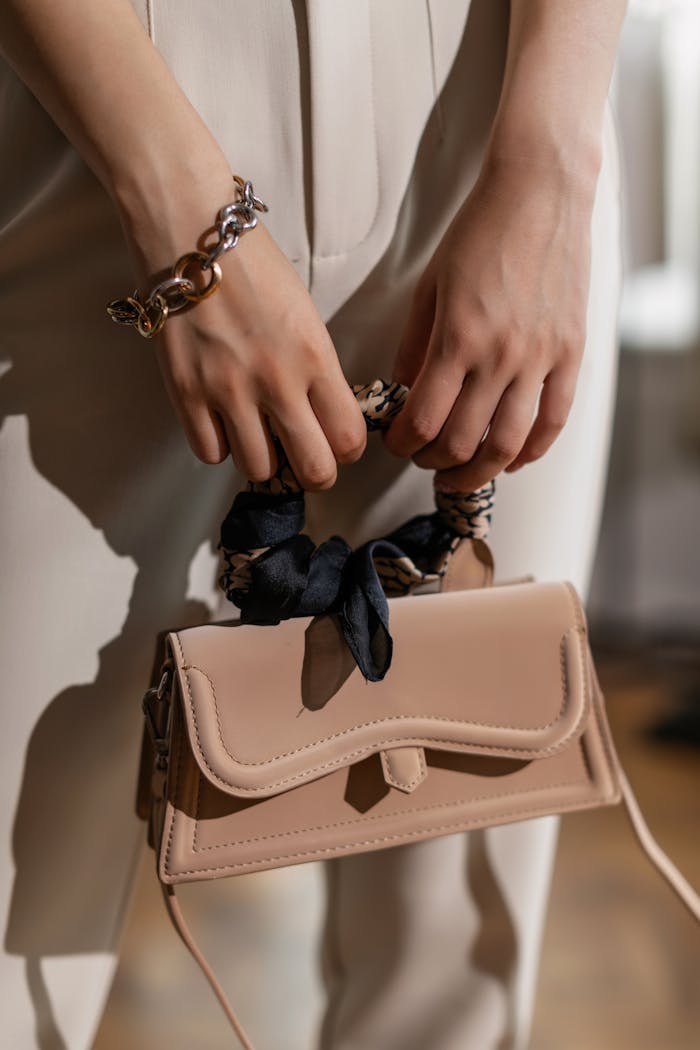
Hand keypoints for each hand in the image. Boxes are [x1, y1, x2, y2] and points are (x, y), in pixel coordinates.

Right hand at [118, 163, 365, 489]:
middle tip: (304, 453)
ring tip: (258, 432)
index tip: (336, 439)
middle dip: (315, 469)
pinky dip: (220, 444)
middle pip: (315, 469)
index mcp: (315, 357)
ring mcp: (227, 390)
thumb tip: (323, 417)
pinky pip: (210, 453)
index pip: (350, 439)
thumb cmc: (254, 267)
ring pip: (260, 470)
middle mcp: (276, 381)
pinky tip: (222, 419)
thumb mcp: (306, 316)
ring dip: (264, 458)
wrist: (190, 232)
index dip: (347, 448)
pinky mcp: (185, 393)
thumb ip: (318, 370)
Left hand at [383, 156, 595, 491]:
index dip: (403, 444)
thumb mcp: (429, 287)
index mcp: (456, 339)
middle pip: (462, 443)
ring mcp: (539, 358)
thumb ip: (414, 346)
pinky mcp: (570, 353)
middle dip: (433, 462)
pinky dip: (530, 451)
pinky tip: (511, 460)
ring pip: (508, 443)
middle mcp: (499, 356)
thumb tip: (402, 393)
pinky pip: (553, 420)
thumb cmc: (477, 233)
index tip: (396, 443)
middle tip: (423, 459)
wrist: (539, 193)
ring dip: (478, 471)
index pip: (423, 421)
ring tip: (460, 474)